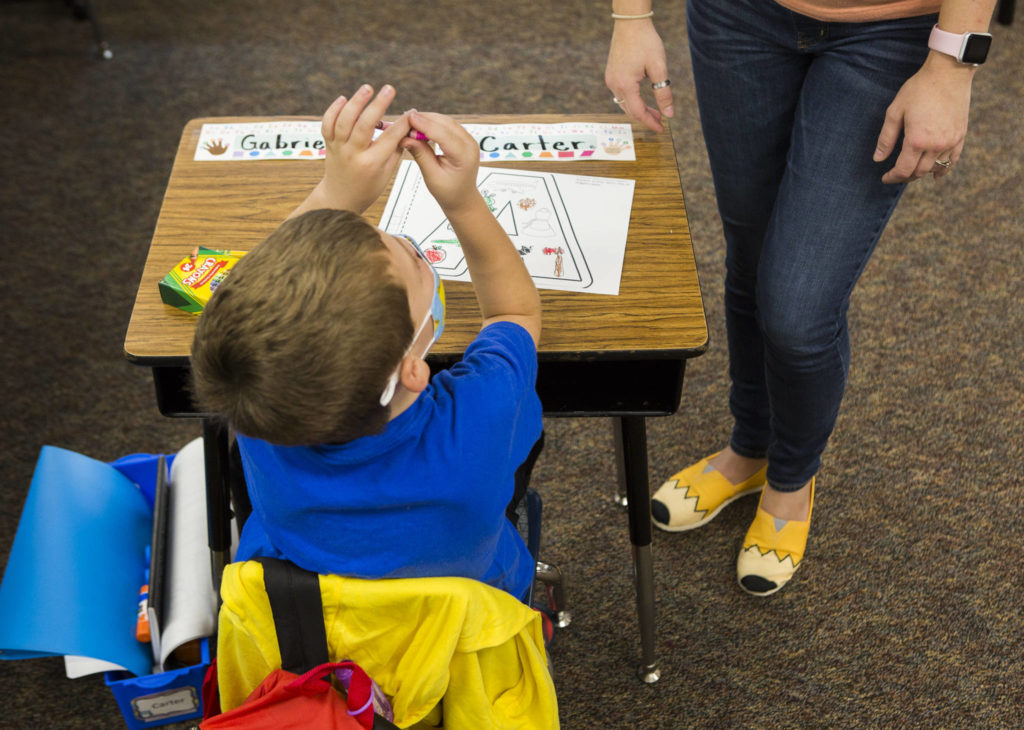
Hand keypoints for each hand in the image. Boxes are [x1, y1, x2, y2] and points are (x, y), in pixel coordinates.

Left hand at [315, 84, 411, 212]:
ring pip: (344, 121)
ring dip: (356, 102)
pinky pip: (327, 124)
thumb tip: (406, 128)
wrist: (340, 198)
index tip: (411, 112)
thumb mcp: (386, 174)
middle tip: (389, 88)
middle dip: (378, 105)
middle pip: (364, 125)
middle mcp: (353, 154)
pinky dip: (333, 109)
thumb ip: (395, 150)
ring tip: (367, 88)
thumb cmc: (367, 187)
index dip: (402, 123)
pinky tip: (343, 98)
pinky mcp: (329, 144)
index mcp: (371, 164)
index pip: (389, 138)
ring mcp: (338, 148)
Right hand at [401, 111, 481, 215]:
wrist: (462, 198)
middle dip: (424, 119)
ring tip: (409, 123)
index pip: (443, 134)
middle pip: (445, 123)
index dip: (424, 125)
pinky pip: (447, 125)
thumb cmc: (449, 192)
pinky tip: (420, 126)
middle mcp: (470, 144)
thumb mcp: (432, 176)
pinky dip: (433, 124)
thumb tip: (406, 138)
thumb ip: (420, 154)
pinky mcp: (463, 138)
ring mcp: (468, 139)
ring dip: (427, 120)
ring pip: (446, 121)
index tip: (408, 119)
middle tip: (404, 120)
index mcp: (464, 156)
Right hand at [604, 20, 673, 132]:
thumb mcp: (659, 68)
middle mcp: (614, 85)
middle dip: (645, 117)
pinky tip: (642, 98)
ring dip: (639, 109)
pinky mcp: (611, 75)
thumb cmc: (646, 42)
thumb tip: (669, 114)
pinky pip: (620, 94)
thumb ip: (663, 93)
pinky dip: (632, 100)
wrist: (630, 23)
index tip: (661, 129)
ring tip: (654, 110)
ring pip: (624, 104)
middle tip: (661, 120)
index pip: (638, 112)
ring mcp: (610, 80)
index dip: (650, 123)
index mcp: (625, 85)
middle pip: (630, 111)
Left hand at [874, 54, 974, 183]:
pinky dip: (944, 169)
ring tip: (912, 172)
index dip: (893, 177)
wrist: (948, 72)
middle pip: (919, 172)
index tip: (885, 178)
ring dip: (922, 173)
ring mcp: (951, 141)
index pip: (903, 170)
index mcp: (917, 140)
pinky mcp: (961, 135)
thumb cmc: (919, 89)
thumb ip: (886, 138)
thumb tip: (878, 159)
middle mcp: (936, 145)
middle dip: (905, 177)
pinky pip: (953, 159)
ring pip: (936, 168)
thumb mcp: (895, 112)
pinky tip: (937, 174)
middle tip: (896, 175)